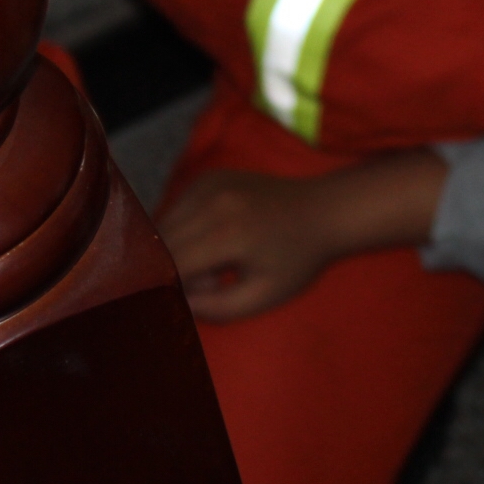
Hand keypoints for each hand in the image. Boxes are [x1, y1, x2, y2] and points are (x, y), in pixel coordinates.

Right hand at [160, 171, 342, 321]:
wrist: (323, 211)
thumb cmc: (297, 259)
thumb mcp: (264, 295)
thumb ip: (216, 307)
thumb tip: (176, 304)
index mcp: (228, 234)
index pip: (170, 265)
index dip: (169, 288)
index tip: (183, 302)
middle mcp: (212, 202)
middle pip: (161, 243)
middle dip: (171, 269)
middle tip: (209, 283)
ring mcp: (208, 183)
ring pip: (162, 225)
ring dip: (173, 249)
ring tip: (214, 263)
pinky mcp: (208, 176)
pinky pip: (175, 209)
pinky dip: (182, 230)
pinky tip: (213, 242)